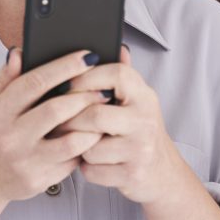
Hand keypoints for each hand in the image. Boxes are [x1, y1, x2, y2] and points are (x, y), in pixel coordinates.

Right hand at [0, 49, 108, 202]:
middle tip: (103, 87)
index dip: (64, 67)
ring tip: (102, 113)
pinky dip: (85, 147)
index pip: (34, 83)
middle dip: (85, 95)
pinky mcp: (39, 180)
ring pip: (71, 141)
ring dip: (92, 125)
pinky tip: (92, 135)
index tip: (87, 57)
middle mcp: (10, 137)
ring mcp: (25, 161)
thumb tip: (20, 52)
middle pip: (56, 110)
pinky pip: (71, 162)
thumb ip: (6, 78)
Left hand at [60, 47, 185, 204]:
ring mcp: (141, 148)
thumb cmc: (138, 132)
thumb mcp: (135, 101)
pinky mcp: (133, 173)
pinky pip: (92, 169)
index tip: (65, 85)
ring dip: (78, 147)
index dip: (85, 77)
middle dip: (70, 120)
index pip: (115, 74)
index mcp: (144, 95)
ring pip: (90, 145)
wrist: (162, 173)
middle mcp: (146, 119)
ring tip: (79, 143)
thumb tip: (117, 46)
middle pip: (94, 114)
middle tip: (57, 121)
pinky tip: (91, 163)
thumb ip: (122, 76)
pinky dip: (86, 168)